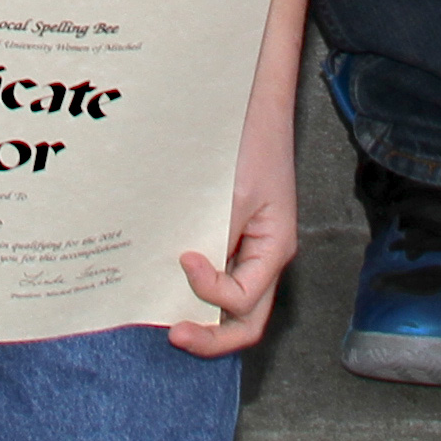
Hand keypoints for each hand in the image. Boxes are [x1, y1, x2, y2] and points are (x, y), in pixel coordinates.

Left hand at [168, 105, 298, 356]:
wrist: (252, 103)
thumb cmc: (251, 144)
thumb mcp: (234, 196)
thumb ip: (217, 241)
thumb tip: (190, 275)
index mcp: (274, 250)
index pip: (244, 302)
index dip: (210, 292)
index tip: (183, 259)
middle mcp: (264, 256)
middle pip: (244, 319)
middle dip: (211, 337)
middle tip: (173, 334)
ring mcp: (249, 247)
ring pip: (231, 303)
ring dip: (202, 313)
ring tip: (166, 314)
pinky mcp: (231, 233)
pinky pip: (218, 272)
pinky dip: (197, 284)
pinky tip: (169, 275)